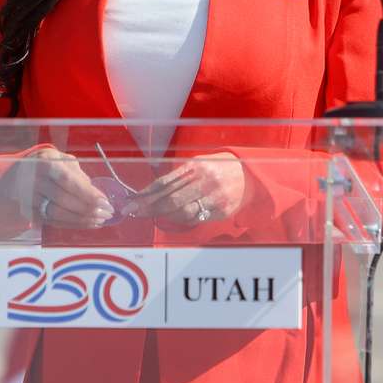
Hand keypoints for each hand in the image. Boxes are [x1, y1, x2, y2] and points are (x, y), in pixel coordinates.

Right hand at [27, 149, 114, 228]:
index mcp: (45, 163)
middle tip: (107, 212)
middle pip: (62, 199)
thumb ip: (78, 175)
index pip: (67, 180)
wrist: (19, 173)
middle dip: (88, 208)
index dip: (86, 193)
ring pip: (57, 214)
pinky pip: (54, 222)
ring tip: (100, 220)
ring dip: (82, 219)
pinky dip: (74, 224)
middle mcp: (34, 181)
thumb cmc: (48, 165)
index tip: (104, 201)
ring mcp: (30, 199)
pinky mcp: (30, 213)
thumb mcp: (63, 160)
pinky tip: (89, 223)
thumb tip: (95, 193)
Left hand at [123, 153, 244, 225]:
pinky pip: (196, 219)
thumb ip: (179, 175)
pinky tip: (172, 217)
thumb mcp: (199, 163)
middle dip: (149, 207)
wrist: (249, 176)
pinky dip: (181, 219)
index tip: (133, 201)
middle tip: (134, 212)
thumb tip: (152, 190)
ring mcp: (214, 198)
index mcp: (197, 166)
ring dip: (164, 215)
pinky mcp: (222, 211)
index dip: (146, 194)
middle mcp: (206, 181)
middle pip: (171, 199)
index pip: (165, 182)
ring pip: (182, 212)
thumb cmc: (219, 168)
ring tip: (152, 214)